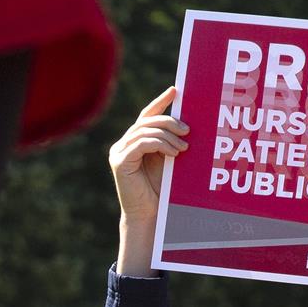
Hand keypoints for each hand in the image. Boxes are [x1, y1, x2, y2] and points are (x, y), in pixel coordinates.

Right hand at [110, 87, 188, 275]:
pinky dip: (160, 145)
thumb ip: (171, 142)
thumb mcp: (169, 161)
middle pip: (147, 121)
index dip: (160, 102)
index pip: (147, 116)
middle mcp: (124, 144)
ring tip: (184, 148)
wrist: (151, 216)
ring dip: (168, 136)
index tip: (176, 90)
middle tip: (188, 130)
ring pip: (145, 130)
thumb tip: (188, 123)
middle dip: (170, 121)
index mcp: (135, 141)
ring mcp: (119, 152)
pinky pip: (141, 143)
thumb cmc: (162, 192)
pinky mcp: (119, 161)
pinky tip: (174, 153)